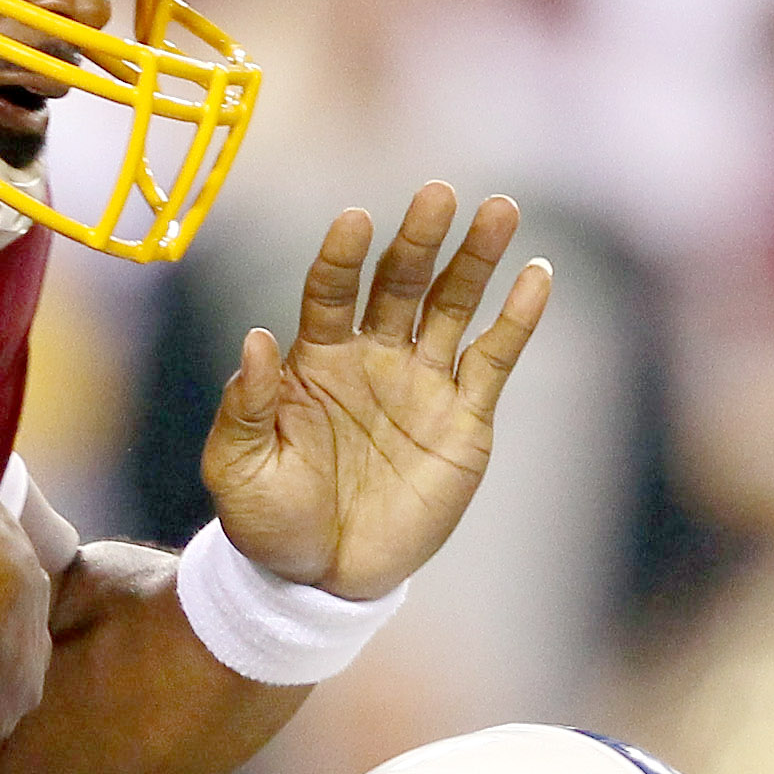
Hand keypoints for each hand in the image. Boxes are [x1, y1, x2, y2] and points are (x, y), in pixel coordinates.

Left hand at [203, 185, 547, 598]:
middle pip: (400, 284)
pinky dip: (517, 319)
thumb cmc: (268, 521)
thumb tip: (255, 340)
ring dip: (475, 260)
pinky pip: (494, 359)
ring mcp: (421, 384)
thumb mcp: (238, 470)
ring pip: (453, 307)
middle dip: (419, 240)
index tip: (354, 219)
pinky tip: (536, 275)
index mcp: (314, 361)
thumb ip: (247, 408)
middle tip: (437, 194)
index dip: (342, 257)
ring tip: (499, 210)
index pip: (330, 292)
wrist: (319, 579)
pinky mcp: (464, 419)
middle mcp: (371, 359)